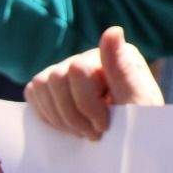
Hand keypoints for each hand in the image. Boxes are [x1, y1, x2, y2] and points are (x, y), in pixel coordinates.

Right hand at [25, 27, 163, 139]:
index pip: (79, 70)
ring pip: (41, 84)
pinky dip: (47, 114)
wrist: (130, 142)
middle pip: (57, 77)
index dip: (87, 105)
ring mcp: (71, 69)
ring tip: (84, 131)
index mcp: (117, 54)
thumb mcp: (138, 102)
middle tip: (95, 133)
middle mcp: (91, 56)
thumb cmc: (139, 124)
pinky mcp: (54, 85)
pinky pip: (33, 92)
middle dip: (73, 115)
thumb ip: (122, 70)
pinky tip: (69, 126)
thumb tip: (113, 30)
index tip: (104, 126)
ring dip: (60, 117)